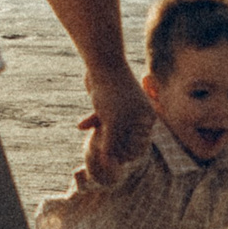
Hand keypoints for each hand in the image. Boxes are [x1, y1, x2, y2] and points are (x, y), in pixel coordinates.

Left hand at [81, 67, 156, 181]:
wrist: (101, 62)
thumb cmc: (111, 92)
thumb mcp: (112, 123)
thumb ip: (111, 146)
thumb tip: (109, 165)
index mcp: (146, 120)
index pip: (138, 148)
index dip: (122, 154)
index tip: (108, 153)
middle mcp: (138, 115)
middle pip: (125, 141)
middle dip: (111, 145)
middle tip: (98, 144)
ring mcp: (125, 110)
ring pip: (112, 132)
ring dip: (100, 135)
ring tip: (91, 136)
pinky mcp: (111, 105)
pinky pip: (104, 120)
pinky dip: (92, 121)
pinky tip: (81, 125)